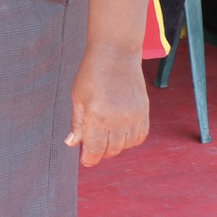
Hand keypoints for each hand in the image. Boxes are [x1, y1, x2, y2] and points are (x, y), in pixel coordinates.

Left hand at [65, 48, 148, 166]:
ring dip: (115, 146)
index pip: (95, 149)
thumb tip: (72, 143)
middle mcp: (118, 121)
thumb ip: (77, 123)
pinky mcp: (144, 113)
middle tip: (92, 146)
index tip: (85, 160)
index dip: (89, 159)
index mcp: (98, 117)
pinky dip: (130, 140)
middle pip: (111, 150)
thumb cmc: (92, 74)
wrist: (116, 55)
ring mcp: (134, 117)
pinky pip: (140, 137)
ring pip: (126, 146)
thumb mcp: (78, 97)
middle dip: (100, 152)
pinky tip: (120, 133)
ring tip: (105, 136)